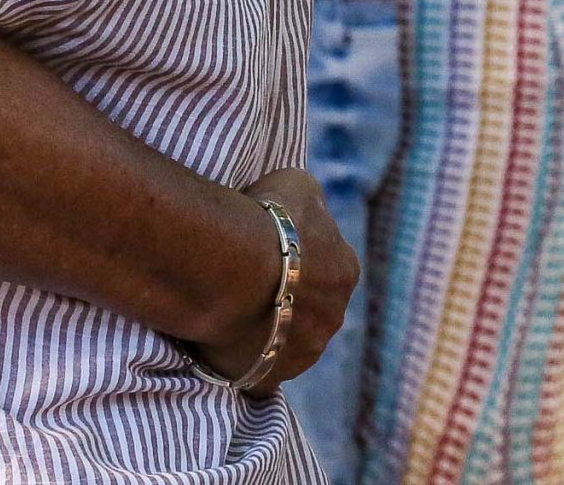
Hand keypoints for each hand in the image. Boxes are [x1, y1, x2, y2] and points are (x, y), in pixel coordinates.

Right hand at [188, 169, 356, 390]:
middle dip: (285, 298)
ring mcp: (302, 353)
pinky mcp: (268, 377)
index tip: (270, 249)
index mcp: (344, 272)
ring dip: (265, 329)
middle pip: (309, 309)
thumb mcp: (297, 185)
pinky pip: (256, 370)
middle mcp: (332, 318)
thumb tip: (309, 206)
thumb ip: (311, 202)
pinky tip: (219, 339)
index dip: (299, 258)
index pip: (328, 267)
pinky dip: (242, 358)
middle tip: (246, 279)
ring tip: (228, 308)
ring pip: (284, 341)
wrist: (228, 265)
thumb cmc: (263, 219)